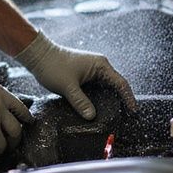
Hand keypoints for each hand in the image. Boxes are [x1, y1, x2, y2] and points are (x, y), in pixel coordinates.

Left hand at [14, 31, 136, 119]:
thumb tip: (92, 116)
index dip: (129, 98)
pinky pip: (96, 88)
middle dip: (120, 101)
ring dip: (108, 100)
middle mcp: (99, 67)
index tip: (134, 111)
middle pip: (115, 86)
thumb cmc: (53, 66)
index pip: (121, 83)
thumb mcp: (68, 87)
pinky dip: (98, 98)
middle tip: (124, 117)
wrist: (38, 55)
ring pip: (105, 88)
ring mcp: (91, 70)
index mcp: (100, 66)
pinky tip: (96, 109)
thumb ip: (81, 102)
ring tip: (112, 116)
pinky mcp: (84, 75)